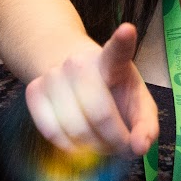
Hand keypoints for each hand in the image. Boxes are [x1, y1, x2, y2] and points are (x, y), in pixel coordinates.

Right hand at [25, 23, 158, 156]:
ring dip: (93, 149)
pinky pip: (50, 131)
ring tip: (102, 145)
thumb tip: (139, 148)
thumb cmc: (114, 92)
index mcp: (113, 61)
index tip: (127, 30)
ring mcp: (54, 75)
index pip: (118, 50)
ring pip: (75, 128)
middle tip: (121, 149)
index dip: (123, 41)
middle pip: (100, 113)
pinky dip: (68, 148)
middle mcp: (80, 63)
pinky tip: (79, 144)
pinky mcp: (33, 91)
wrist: (72, 76)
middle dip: (114, 141)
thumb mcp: (138, 104)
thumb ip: (146, 126)